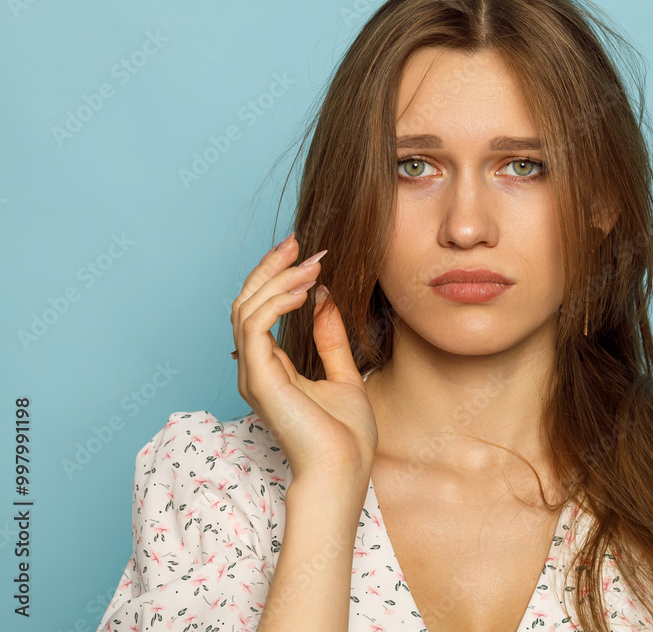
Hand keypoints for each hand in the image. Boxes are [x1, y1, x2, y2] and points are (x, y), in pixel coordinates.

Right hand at [231, 233, 377, 478]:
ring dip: (278, 279)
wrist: (344, 471)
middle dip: (271, 268)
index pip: (261, 311)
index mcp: (271, 369)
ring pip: (247, 309)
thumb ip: (330, 339)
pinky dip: (276, 301)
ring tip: (310, 263)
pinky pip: (255, 327)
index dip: (279, 278)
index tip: (307, 255)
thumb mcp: (343, 376)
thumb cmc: (345, 437)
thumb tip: (324, 298)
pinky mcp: (259, 380)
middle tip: (298, 242)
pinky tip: (303, 290)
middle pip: (247, 303)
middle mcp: (255, 369)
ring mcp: (254, 375)